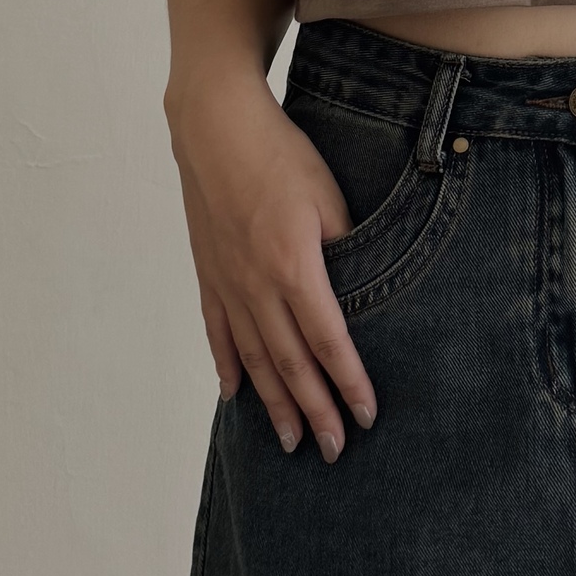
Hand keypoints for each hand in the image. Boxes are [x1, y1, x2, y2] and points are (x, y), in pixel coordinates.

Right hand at [166, 64, 377, 460]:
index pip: (328, 341)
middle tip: (334, 451)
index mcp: (293, 267)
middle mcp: (256, 285)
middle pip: (289, 363)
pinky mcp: (207, 272)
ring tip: (289, 442)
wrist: (214, 125)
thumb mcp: (329, 196)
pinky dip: (228, 367)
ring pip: (252, 358)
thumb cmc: (280, 154)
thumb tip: (363, 295)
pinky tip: (236, 396)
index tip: (367, 417)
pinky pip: (218, 331)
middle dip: (314, 411)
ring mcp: (226, 282)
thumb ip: (348, 249)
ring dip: (273, 404)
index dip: (348, 383)